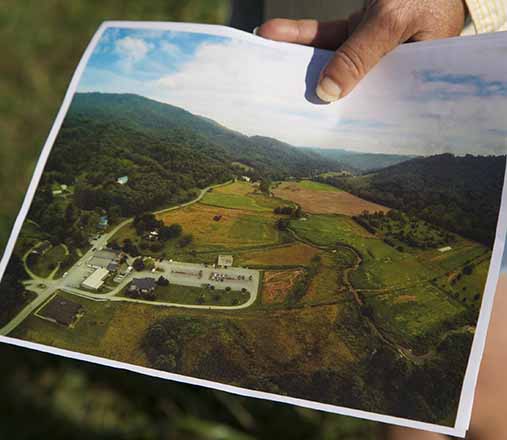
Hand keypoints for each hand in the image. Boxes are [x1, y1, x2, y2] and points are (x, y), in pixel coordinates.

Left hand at [257, 0, 465, 101]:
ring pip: (334, 61)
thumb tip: (326, 93)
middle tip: (280, 105)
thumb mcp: (391, 21)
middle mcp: (394, 69)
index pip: (380, 108)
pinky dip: (303, 35)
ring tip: (265, 62)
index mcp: (416, 80)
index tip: (316, 129)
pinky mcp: (362, 29)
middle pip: (352, 88)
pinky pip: (328, 36)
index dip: (350, 119)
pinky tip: (273, 34)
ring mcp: (376, 49)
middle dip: (317, 93)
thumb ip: (359, 55)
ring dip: (299, 59)